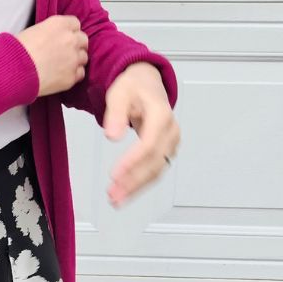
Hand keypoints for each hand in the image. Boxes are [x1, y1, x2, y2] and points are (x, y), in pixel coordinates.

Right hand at [15, 15, 88, 96]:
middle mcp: (70, 39)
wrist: (15, 70)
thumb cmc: (17, 49)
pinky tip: (63, 74)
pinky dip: (73, 74)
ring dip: (76, 59)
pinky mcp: (72, 76)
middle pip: (83, 39)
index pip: (75, 23)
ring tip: (63, 64)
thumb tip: (51, 38)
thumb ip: (49, 32)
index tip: (65, 35)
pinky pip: (80, 73)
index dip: (70, 30)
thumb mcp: (33, 31)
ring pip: (84, 57)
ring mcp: (73, 58)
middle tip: (66, 50)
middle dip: (76, 44)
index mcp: (59, 24)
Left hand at [102, 61, 179, 207]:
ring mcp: (170, 142)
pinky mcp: (165, 150)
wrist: (147, 82)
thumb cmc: (134, 86)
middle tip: (114, 194)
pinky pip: (155, 170)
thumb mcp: (119, 93)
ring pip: (156, 170)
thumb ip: (115, 113)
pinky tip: (126, 192)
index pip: (150, 143)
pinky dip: (140, 183)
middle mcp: (170, 131)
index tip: (116, 174)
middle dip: (134, 181)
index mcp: (161, 114)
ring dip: (137, 187)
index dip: (133, 161)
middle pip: (155, 162)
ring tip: (116, 199)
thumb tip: (112, 136)